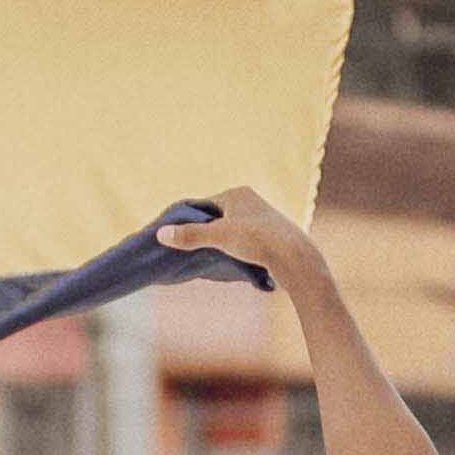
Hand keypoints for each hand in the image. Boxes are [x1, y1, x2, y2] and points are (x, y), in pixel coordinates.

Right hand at [157, 188, 310, 290]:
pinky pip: (242, 238)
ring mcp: (260, 217)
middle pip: (215, 217)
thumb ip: (190, 235)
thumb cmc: (257, 241)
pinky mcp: (269, 233)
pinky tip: (229, 260)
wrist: (295, 257)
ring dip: (218, 242)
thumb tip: (160, 234)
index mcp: (237, 194)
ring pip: (229, 229)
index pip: (203, 205)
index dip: (188, 221)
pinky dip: (232, 247)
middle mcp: (249, 200)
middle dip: (203, 232)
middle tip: (189, 250)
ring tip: (208, 257)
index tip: (177, 237)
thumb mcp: (218, 237)